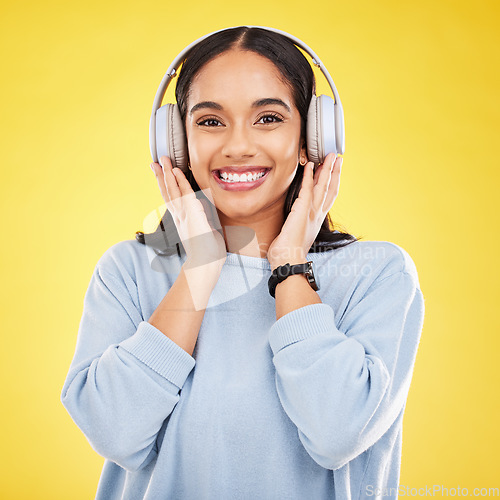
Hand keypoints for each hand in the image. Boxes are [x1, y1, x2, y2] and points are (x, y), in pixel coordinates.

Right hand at [151, 156, 226, 270]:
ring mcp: (183, 215)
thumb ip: (204, 224)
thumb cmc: (207, 254)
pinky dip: (179, 181)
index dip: (166, 187)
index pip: (171, 199)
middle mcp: (179, 217)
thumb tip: (209, 219)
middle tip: (155, 162)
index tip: (162, 176)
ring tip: (162, 161)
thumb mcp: (206, 234)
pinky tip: (175, 171)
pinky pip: (184, 193)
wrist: (205, 264)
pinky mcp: (191, 213)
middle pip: (166, 192)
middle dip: (160, 177)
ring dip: (167, 174)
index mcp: (181, 221)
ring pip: (172, 190)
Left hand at [267, 153, 342, 268]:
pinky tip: (310, 165)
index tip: (335, 172)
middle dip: (335, 172)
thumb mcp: (296, 234)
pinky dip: (309, 175)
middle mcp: (317, 214)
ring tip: (330, 156)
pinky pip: (307, 188)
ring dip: (327, 169)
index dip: (333, 184)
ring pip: (323, 186)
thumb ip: (297, 225)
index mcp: (317, 220)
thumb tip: (292, 221)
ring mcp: (312, 211)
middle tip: (338, 158)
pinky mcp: (302, 210)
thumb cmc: (289, 252)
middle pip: (331, 189)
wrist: (288, 260)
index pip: (328, 198)